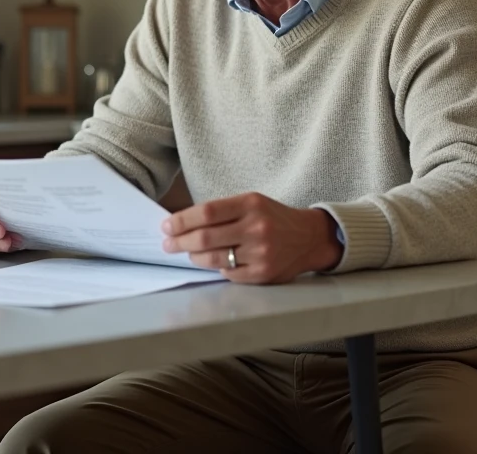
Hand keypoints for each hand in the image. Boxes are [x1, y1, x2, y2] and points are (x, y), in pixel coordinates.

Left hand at [161, 193, 342, 283]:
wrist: (309, 237)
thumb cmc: (272, 218)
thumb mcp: (251, 203)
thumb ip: (221, 212)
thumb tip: (182, 223)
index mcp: (251, 204)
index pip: (207, 212)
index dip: (182, 220)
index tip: (167, 226)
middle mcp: (256, 227)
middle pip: (205, 237)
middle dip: (180, 242)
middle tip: (168, 244)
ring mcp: (260, 252)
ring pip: (214, 258)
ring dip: (195, 257)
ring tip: (189, 253)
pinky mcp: (263, 273)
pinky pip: (228, 273)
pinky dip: (218, 268)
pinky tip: (216, 262)